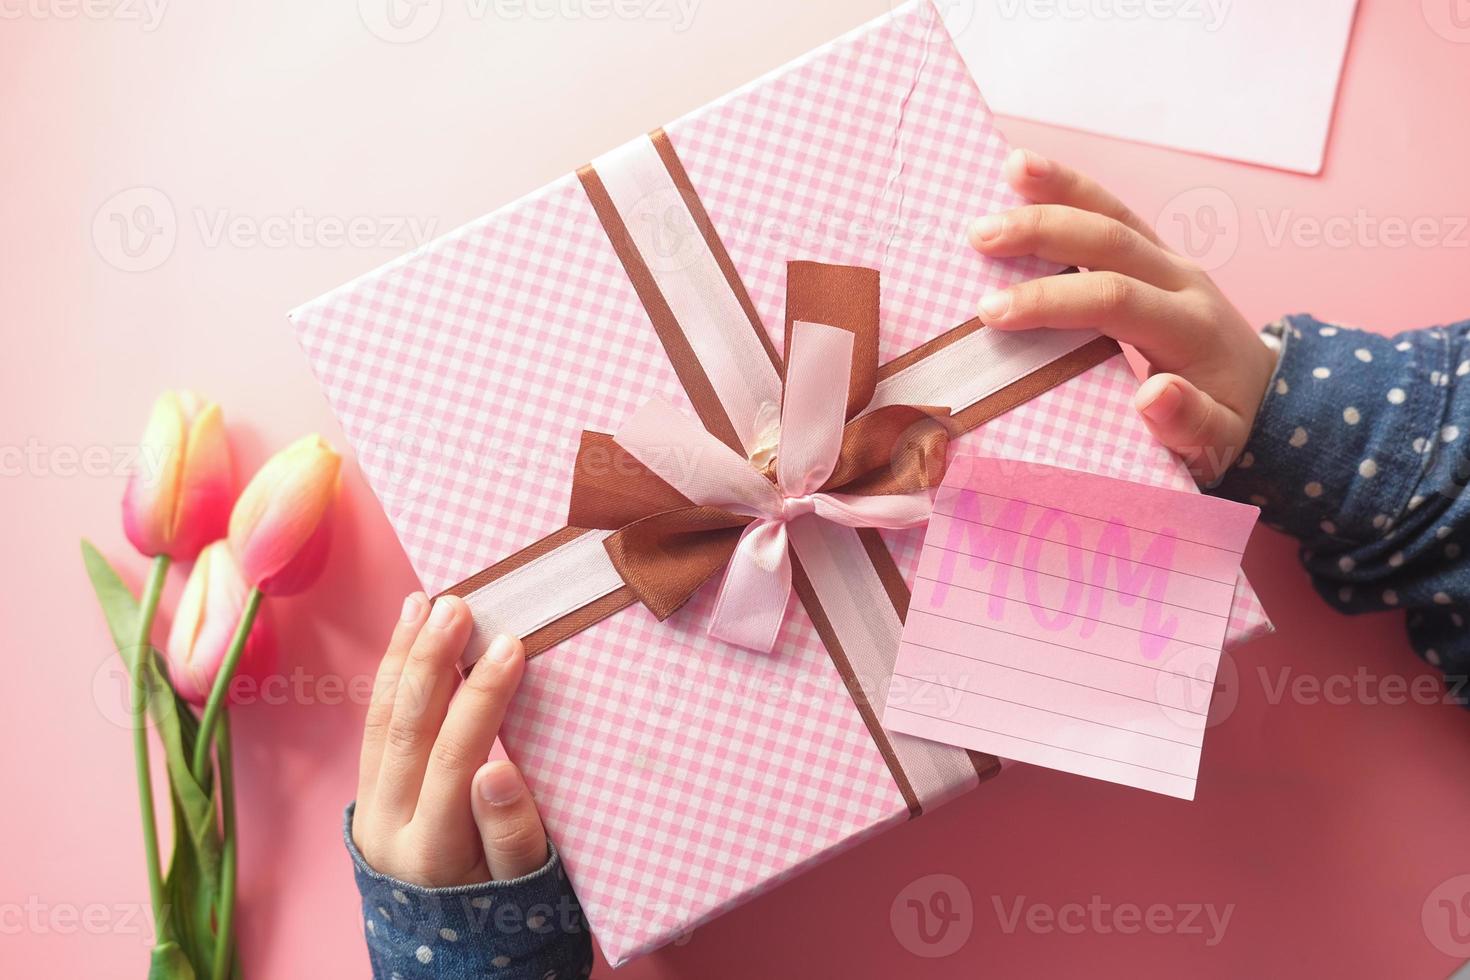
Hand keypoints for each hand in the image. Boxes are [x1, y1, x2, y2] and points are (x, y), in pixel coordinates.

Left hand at [352, 593, 547, 886]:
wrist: (449, 953)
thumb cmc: (504, 913)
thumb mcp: (523, 886)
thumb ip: (512, 833)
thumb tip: (498, 770)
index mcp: (431, 853)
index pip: (455, 759)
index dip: (482, 699)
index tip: (512, 646)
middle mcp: (387, 829)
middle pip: (407, 731)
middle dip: (433, 661)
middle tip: (459, 606)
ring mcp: (369, 810)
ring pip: (380, 722)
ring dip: (403, 657)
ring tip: (424, 604)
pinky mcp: (366, 795)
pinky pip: (374, 727)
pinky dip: (391, 677)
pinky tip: (406, 639)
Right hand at [968, 149, 1276, 483]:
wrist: (1265, 395)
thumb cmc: (1227, 424)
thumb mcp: (1216, 441)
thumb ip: (1188, 423)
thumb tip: (1153, 395)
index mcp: (1190, 329)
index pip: (1116, 300)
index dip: (1053, 300)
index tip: (992, 312)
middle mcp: (1183, 282)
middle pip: (1112, 241)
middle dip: (1044, 233)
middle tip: (980, 236)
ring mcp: (1171, 262)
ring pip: (1114, 213)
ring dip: (1061, 189)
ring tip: (1011, 167)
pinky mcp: (1155, 255)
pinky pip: (1112, 214)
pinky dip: (1072, 189)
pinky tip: (1030, 172)